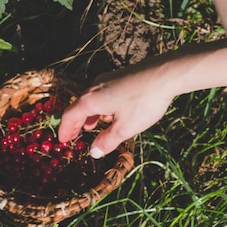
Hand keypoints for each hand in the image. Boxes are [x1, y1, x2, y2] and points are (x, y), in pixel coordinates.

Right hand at [58, 43, 226, 157]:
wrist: (164, 74)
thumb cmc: (143, 102)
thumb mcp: (125, 128)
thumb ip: (107, 141)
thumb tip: (94, 152)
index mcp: (92, 99)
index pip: (70, 115)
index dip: (65, 129)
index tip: (62, 141)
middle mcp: (95, 86)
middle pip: (79, 105)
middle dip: (76, 123)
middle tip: (73, 136)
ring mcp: (108, 79)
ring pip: (92, 98)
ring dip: (89, 114)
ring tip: (91, 127)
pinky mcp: (120, 76)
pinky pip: (103, 93)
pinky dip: (100, 107)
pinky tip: (111, 113)